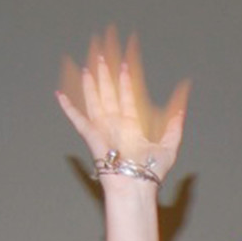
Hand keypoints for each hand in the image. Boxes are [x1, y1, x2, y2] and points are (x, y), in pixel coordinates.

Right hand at [56, 28, 188, 184]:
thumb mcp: (169, 146)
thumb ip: (174, 128)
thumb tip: (182, 110)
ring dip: (91, 85)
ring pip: (94, 101)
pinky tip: (60, 95)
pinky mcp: (92, 135)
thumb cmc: (151, 172)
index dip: (126, 80)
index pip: (127, 97)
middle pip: (109, 94)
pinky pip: (78, 119)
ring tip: (88, 68)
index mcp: (132, 125)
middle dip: (106, 75)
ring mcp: (103, 129)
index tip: (124, 64)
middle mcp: (116, 124)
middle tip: (101, 56)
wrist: (137, 184)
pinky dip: (68, 107)